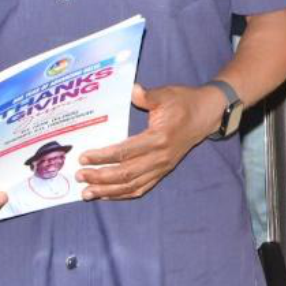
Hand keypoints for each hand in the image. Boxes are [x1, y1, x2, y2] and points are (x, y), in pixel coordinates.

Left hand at [77, 83, 220, 199]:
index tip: (84, 157)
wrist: (206, 114)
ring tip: (87, 192)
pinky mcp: (163, 171)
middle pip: (126, 174)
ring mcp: (162, 167)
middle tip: (79, 176)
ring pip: (132, 186)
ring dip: (108, 191)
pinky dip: (123, 194)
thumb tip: (132, 90)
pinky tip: (107, 195)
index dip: (103, 157)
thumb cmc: (184, 102)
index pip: (126, 152)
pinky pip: (141, 188)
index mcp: (159, 138)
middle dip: (100, 177)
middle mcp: (160, 157)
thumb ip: (147, 96)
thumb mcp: (166, 94)